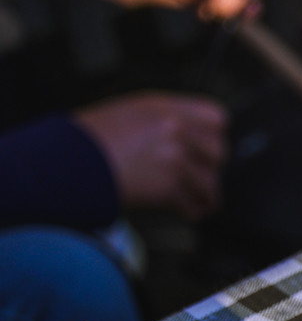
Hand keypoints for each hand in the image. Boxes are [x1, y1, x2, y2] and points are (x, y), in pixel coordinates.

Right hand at [73, 93, 228, 219]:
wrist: (65, 162)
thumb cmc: (87, 140)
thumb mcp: (128, 113)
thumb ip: (162, 120)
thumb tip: (186, 133)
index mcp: (165, 108)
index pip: (217, 117)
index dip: (214, 134)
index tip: (210, 146)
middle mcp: (175, 130)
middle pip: (218, 151)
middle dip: (211, 166)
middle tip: (205, 176)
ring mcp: (174, 158)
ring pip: (209, 182)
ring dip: (206, 194)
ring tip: (204, 201)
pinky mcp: (167, 187)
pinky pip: (193, 203)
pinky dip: (193, 211)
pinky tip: (191, 212)